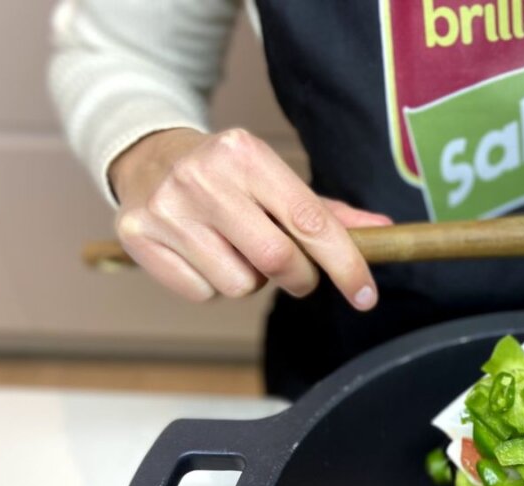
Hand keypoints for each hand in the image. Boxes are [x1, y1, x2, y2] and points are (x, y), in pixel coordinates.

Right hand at [108, 127, 391, 305]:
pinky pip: (203, 294)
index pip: (308, 220)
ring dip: (251, 280)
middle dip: (300, 277)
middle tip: (296, 271)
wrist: (149, 157)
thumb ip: (327, 212)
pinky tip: (204, 255)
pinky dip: (213, 285)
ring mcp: (167, 209)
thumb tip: (384, 231)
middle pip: (277, 260)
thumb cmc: (227, 176)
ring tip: (235, 249)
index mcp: (244, 153)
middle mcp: (202, 177)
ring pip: (239, 286)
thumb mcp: (275, 179)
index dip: (344, 264)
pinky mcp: (139, 238)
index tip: (365, 294)